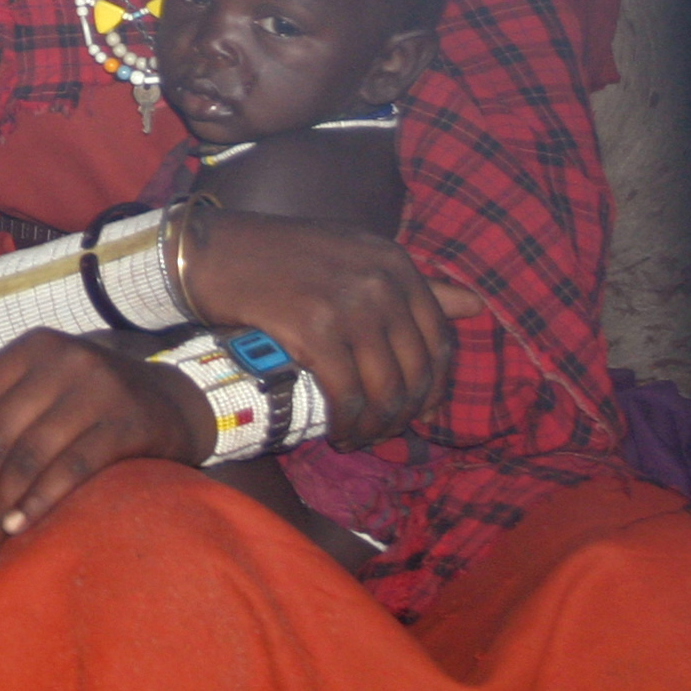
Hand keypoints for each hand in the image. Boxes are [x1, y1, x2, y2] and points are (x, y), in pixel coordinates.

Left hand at [0, 332, 205, 559]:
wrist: (171, 400)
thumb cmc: (86, 400)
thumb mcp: (34, 391)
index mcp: (30, 349)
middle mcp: (62, 360)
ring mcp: (97, 389)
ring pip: (29, 455)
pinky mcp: (127, 422)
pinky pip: (71, 468)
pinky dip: (38, 501)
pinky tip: (17, 528)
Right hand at [177, 207, 484, 446]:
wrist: (214, 252)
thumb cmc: (282, 255)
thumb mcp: (357, 255)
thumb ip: (415, 284)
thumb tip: (477, 306)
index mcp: (396, 263)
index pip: (440, 342)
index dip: (432, 387)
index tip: (412, 409)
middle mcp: (382, 283)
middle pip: (416, 372)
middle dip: (403, 414)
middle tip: (380, 431)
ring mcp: (350, 307)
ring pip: (385, 392)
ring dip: (376, 427)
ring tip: (358, 438)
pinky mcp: (314, 333)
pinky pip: (348, 397)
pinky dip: (347, 426)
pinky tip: (337, 435)